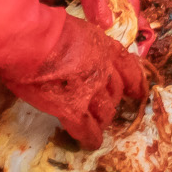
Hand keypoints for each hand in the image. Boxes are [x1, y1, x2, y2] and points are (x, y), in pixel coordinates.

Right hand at [3, 13, 146, 147]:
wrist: (33, 41)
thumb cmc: (44, 28)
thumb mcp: (73, 29)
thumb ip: (80, 45)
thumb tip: (71, 52)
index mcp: (103, 46)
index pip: (126, 65)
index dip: (134, 79)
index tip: (138, 90)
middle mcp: (103, 70)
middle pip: (116, 92)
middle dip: (112, 100)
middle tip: (107, 107)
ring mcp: (90, 91)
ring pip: (105, 112)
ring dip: (102, 119)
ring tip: (98, 125)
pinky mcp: (73, 109)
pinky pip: (86, 129)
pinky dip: (90, 137)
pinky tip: (91, 143)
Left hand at [62, 0, 153, 56]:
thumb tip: (108, 25)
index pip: (132, 9)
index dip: (138, 29)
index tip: (139, 51)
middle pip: (118, 22)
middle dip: (121, 41)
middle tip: (121, 63)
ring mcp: (85, 4)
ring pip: (98, 28)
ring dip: (100, 43)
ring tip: (102, 64)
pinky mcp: (67, 11)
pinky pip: (79, 28)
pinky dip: (81, 40)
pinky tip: (81, 54)